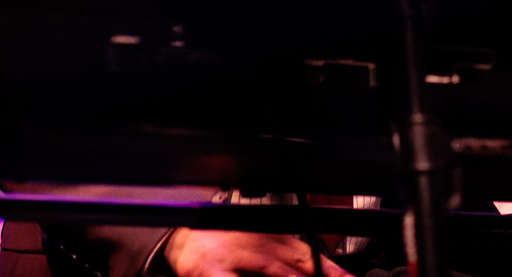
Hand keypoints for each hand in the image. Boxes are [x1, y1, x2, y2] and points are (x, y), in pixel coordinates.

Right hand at [162, 230, 350, 276]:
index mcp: (270, 242)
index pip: (306, 254)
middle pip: (294, 259)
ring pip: (268, 265)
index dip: (329, 267)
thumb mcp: (258, 250)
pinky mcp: (209, 269)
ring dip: (289, 275)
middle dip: (317, 272)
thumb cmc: (222, 247)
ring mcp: (233, 256)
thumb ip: (286, 263)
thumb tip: (313, 270)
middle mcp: (256, 246)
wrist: (182, 239)